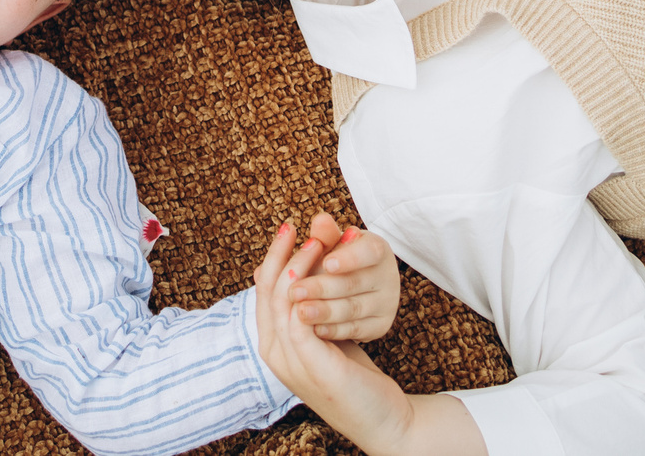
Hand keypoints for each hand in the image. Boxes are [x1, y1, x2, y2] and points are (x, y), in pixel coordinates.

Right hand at [251, 221, 420, 452]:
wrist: (381, 418)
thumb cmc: (354, 375)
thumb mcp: (328, 332)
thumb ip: (312, 305)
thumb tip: (302, 268)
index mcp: (273, 344)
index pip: (262, 292)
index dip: (273, 258)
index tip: (288, 229)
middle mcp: (274, 352)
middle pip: (265, 291)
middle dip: (280, 254)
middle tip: (295, 225)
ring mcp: (288, 361)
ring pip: (281, 298)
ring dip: (295, 263)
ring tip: (313, 239)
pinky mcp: (309, 364)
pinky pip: (297, 317)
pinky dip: (304, 287)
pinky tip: (318, 267)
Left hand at [284, 212, 401, 339]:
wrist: (358, 287)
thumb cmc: (339, 258)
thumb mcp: (334, 243)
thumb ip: (326, 235)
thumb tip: (320, 220)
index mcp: (378, 249)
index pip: (368, 252)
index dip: (349, 258)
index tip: (327, 263)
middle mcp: (388, 276)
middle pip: (354, 283)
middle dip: (322, 289)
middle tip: (295, 292)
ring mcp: (386, 303)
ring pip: (354, 309)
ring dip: (325, 312)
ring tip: (300, 313)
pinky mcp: (380, 326)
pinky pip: (356, 330)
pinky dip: (334, 331)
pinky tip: (314, 331)